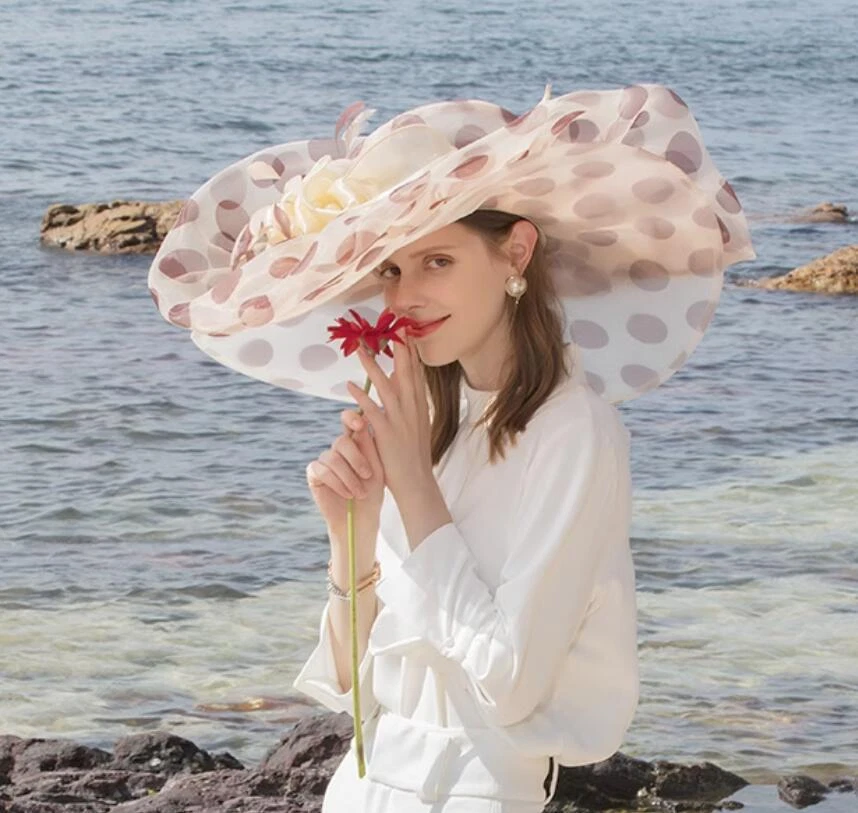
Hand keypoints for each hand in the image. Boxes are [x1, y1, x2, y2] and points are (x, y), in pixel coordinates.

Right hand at [306, 409, 385, 549]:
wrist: (362, 519)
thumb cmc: (372, 493)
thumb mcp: (376, 469)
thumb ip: (369, 446)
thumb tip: (364, 419)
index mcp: (355, 443)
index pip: (350, 422)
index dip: (352, 418)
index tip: (360, 424)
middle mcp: (338, 449)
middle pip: (341, 440)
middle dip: (356, 458)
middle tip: (368, 475)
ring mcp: (325, 460)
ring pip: (332, 457)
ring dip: (349, 477)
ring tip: (360, 493)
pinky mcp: (314, 474)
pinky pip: (322, 471)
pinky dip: (337, 483)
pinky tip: (347, 494)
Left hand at [346, 333, 433, 502]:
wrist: (417, 482)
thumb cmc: (413, 453)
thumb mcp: (414, 421)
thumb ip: (406, 397)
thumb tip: (396, 373)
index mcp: (419, 405)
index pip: (416, 371)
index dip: (410, 350)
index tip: (405, 329)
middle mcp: (412, 409)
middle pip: (405, 373)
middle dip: (398, 349)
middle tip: (390, 327)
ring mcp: (400, 421)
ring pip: (386, 388)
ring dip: (373, 367)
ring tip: (360, 350)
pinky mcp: (387, 434)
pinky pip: (372, 411)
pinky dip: (361, 398)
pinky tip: (350, 386)